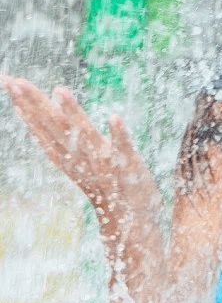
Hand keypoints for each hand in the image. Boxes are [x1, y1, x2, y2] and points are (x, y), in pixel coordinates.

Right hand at [2, 76, 159, 239]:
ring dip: (72, 113)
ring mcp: (104, 162)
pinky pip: (123, 149)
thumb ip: (55, 139)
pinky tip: (113, 116)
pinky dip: (118, 134)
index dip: (25, 106)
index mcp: (67, 157)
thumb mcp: (74, 162)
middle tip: (15, 81)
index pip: (41, 128)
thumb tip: (27, 114)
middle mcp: (80, 158)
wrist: (129, 222)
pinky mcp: (128, 166)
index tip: (9, 83)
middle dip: (35, 103)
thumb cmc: (104, 187)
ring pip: (84, 135)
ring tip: (59, 89)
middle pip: (54, 127)